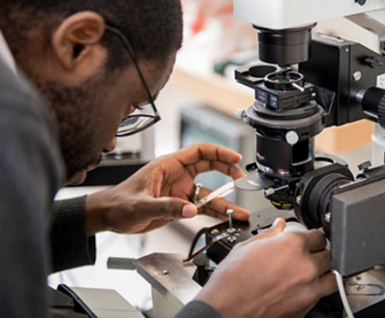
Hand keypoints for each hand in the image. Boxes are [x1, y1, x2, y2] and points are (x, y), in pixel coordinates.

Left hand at [84, 143, 249, 235]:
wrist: (110, 217)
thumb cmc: (119, 203)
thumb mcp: (141, 205)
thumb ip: (166, 207)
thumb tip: (190, 210)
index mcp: (168, 166)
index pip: (199, 152)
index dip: (219, 152)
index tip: (235, 158)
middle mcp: (177, 176)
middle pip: (209, 168)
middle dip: (227, 171)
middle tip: (241, 179)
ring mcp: (180, 191)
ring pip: (208, 193)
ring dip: (224, 201)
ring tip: (239, 212)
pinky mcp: (180, 205)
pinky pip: (202, 208)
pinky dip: (214, 213)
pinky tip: (226, 218)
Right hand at [195, 218, 336, 317]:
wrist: (225, 311)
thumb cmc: (231, 282)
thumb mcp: (246, 247)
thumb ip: (269, 234)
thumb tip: (278, 225)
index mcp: (293, 245)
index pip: (318, 235)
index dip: (310, 236)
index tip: (305, 239)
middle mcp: (305, 267)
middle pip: (327, 255)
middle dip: (316, 253)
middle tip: (304, 255)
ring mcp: (308, 291)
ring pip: (332, 277)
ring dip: (323, 272)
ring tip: (310, 272)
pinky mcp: (306, 309)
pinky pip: (321, 296)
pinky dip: (315, 291)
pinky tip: (300, 288)